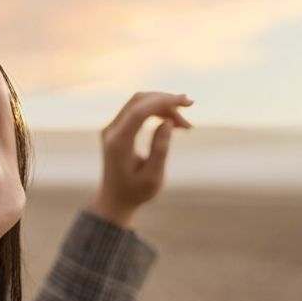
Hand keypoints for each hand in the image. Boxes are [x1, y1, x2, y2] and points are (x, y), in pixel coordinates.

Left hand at [87, 91, 192, 226]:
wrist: (114, 199)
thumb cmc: (135, 192)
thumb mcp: (153, 178)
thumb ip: (160, 149)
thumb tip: (167, 122)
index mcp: (118, 143)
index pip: (139, 111)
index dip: (163, 102)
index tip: (186, 102)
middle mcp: (111, 131)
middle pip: (139, 101)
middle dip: (166, 101)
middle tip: (190, 108)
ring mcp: (111, 128)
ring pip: (139, 103)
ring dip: (163, 106)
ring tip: (185, 124)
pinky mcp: (116, 129)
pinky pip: (136, 110)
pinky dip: (155, 111)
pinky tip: (172, 122)